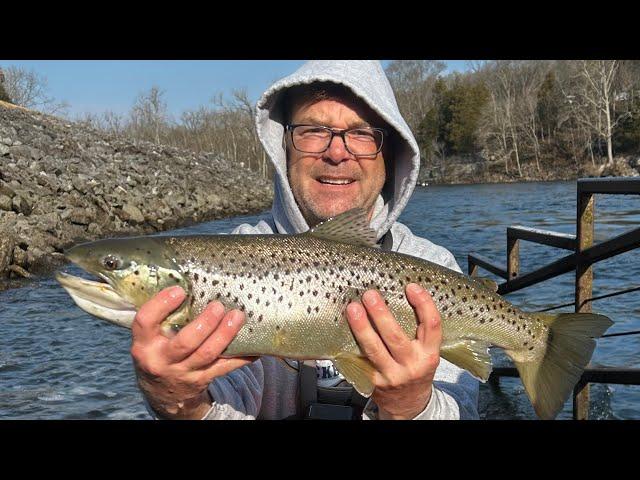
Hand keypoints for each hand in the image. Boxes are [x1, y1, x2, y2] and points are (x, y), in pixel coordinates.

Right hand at [130, 285, 254, 418]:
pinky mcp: (203, 380)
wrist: (163, 393)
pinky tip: (255, 345)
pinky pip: (226, 368)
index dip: (161, 305)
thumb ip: (163, 317)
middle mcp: (162, 360)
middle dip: (205, 323)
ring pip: (208, 354)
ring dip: (225, 334)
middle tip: (218, 305)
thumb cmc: (159, 352)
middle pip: (185, 342)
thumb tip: (190, 281)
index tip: (180, 290)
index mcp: (144, 344)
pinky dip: (242, 356)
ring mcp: (183, 372)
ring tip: (238, 316)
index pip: (146, 322)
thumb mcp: (150, 338)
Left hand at [346, 283, 441, 419]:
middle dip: (381, 314)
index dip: (423, 304)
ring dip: (361, 327)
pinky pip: (361, 359)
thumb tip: (402, 292)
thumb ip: (418, 330)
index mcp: (430, 354)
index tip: (411, 287)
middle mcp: (412, 365)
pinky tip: (343, 329)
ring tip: (353, 309)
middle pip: (395, 337)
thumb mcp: (426, 352)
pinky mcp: (374, 382)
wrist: (409, 404)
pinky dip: (352, 343)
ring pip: (374, 349)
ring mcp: (392, 375)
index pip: (431, 326)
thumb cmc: (416, 369)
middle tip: (370, 295)